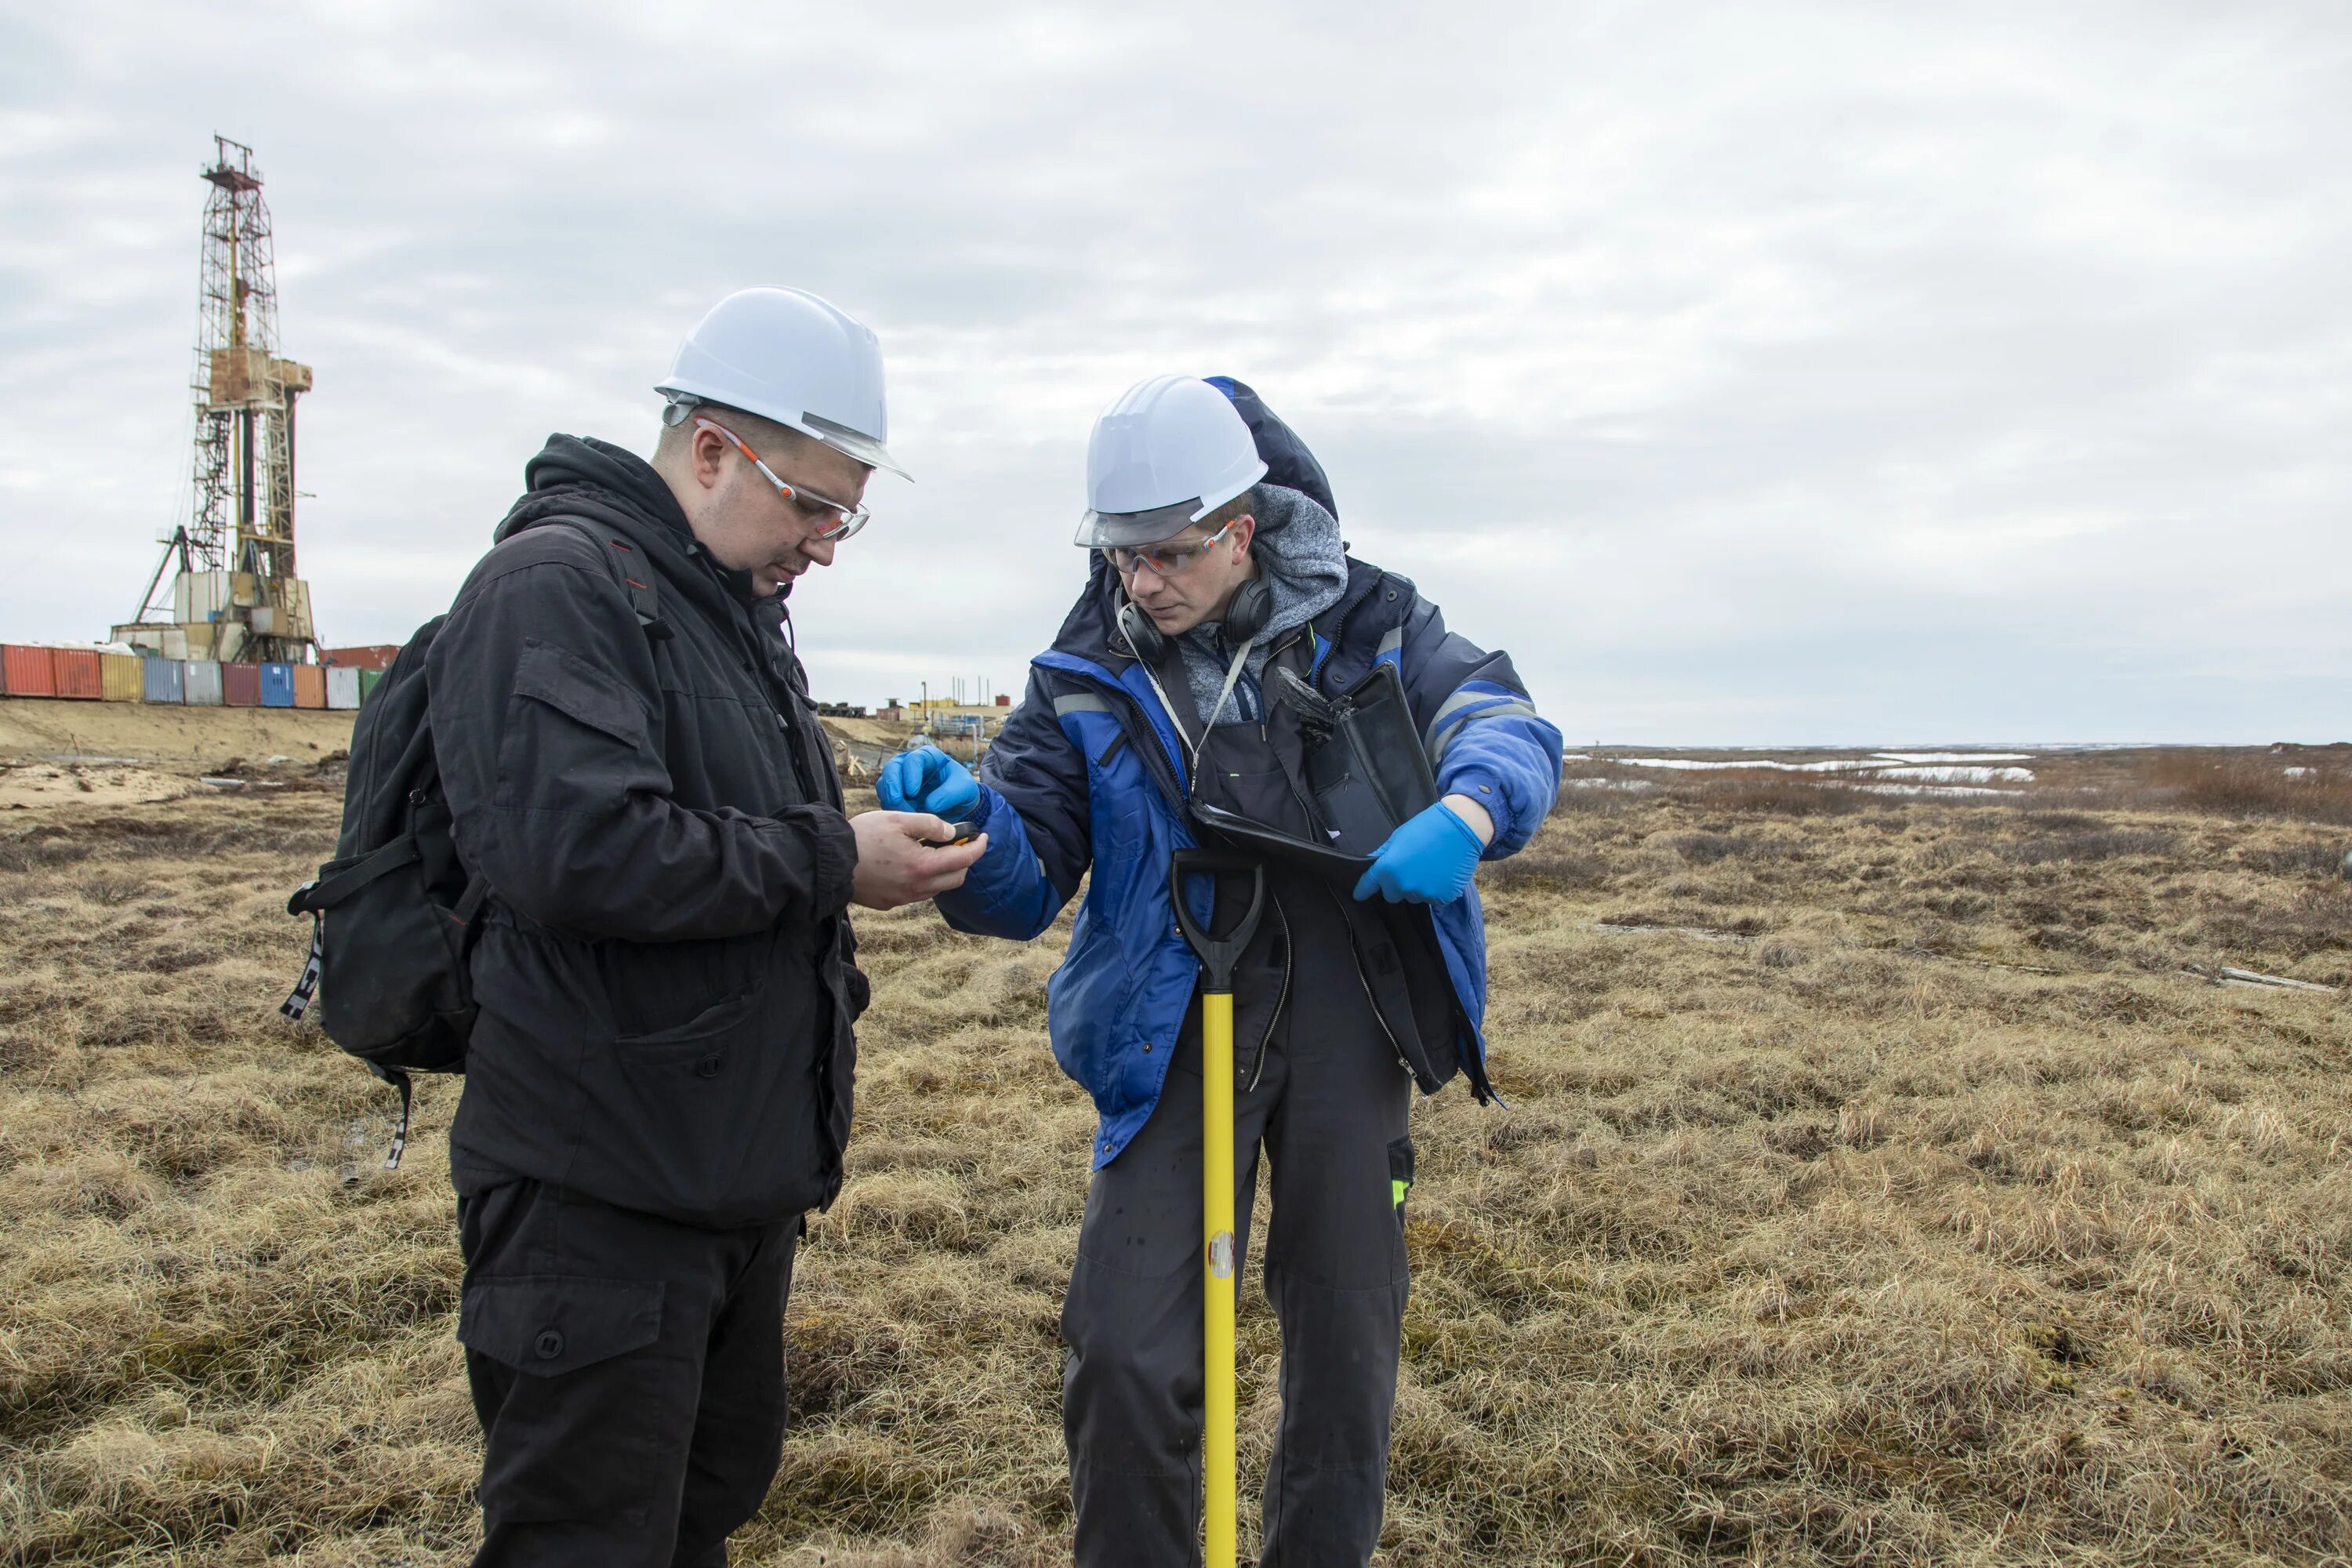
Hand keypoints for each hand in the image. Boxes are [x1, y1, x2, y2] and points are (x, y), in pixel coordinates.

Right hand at [849, 811, 987, 909]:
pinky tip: (908, 865)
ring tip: (928, 851)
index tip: (983, 837)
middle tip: (955, 842)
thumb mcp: (898, 819)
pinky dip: (923, 880)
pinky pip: (917, 894)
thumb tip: (951, 832)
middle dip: (963, 860)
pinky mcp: (890, 903)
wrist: (828, 860)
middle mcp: (917, 888)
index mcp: (922, 866)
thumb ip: (930, 824)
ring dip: (942, 872)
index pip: (964, 859)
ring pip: (937, 889)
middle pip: (956, 879)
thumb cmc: (862, 837)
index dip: (978, 847)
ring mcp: (903, 899)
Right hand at [876, 746, 980, 817]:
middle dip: (892, 784)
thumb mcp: (965, 789)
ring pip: (885, 782)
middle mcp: (910, 764)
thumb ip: (950, 794)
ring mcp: (900, 778)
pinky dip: (890, 807)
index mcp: (929, 757)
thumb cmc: (962, 790)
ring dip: (889, 798)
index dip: (911, 774)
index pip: (914, 759)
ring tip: (900, 812)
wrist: (956, 804)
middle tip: (895, 800)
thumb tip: (930, 805)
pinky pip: (885, 798)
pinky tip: (900, 817)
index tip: (912, 792)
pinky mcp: (896, 794)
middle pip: (892, 767)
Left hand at [1352, 797, 1489, 904]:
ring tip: (1430, 867)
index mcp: (1388, 869)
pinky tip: (1442, 873)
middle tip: (1410, 868)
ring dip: (1418, 887)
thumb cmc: (1427, 827)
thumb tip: (1373, 865)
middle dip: (1397, 885)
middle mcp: (1403, 885)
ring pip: (1414, 897)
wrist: (1461, 827)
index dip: (1363, 890)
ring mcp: (1423, 893)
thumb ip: (1384, 854)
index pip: (1369, 885)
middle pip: (1393, 895)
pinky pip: (1433, 899)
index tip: (1359, 895)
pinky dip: (1436, 890)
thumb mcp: (1398, 836)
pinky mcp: (1442, 897)